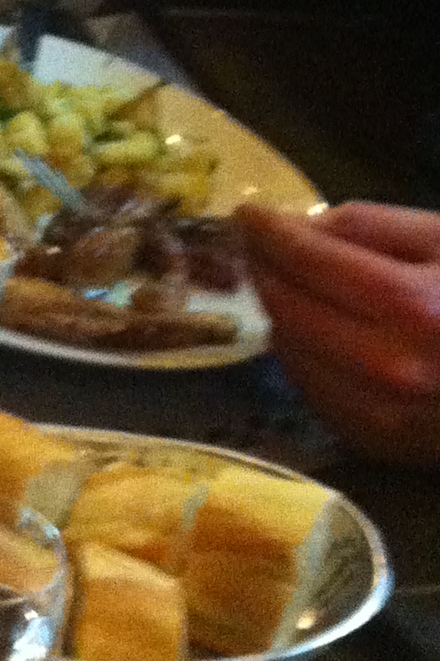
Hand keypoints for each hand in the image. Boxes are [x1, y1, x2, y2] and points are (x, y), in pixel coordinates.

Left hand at [238, 202, 439, 463]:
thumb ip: (368, 226)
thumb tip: (298, 226)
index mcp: (411, 306)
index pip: (308, 261)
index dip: (269, 232)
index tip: (249, 214)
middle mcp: (390, 369)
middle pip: (288, 309)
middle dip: (265, 269)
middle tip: (259, 247)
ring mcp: (385, 417)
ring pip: (290, 353)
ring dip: (278, 314)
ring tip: (287, 285)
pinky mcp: (383, 446)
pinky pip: (312, 393)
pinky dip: (302, 357)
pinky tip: (316, 333)